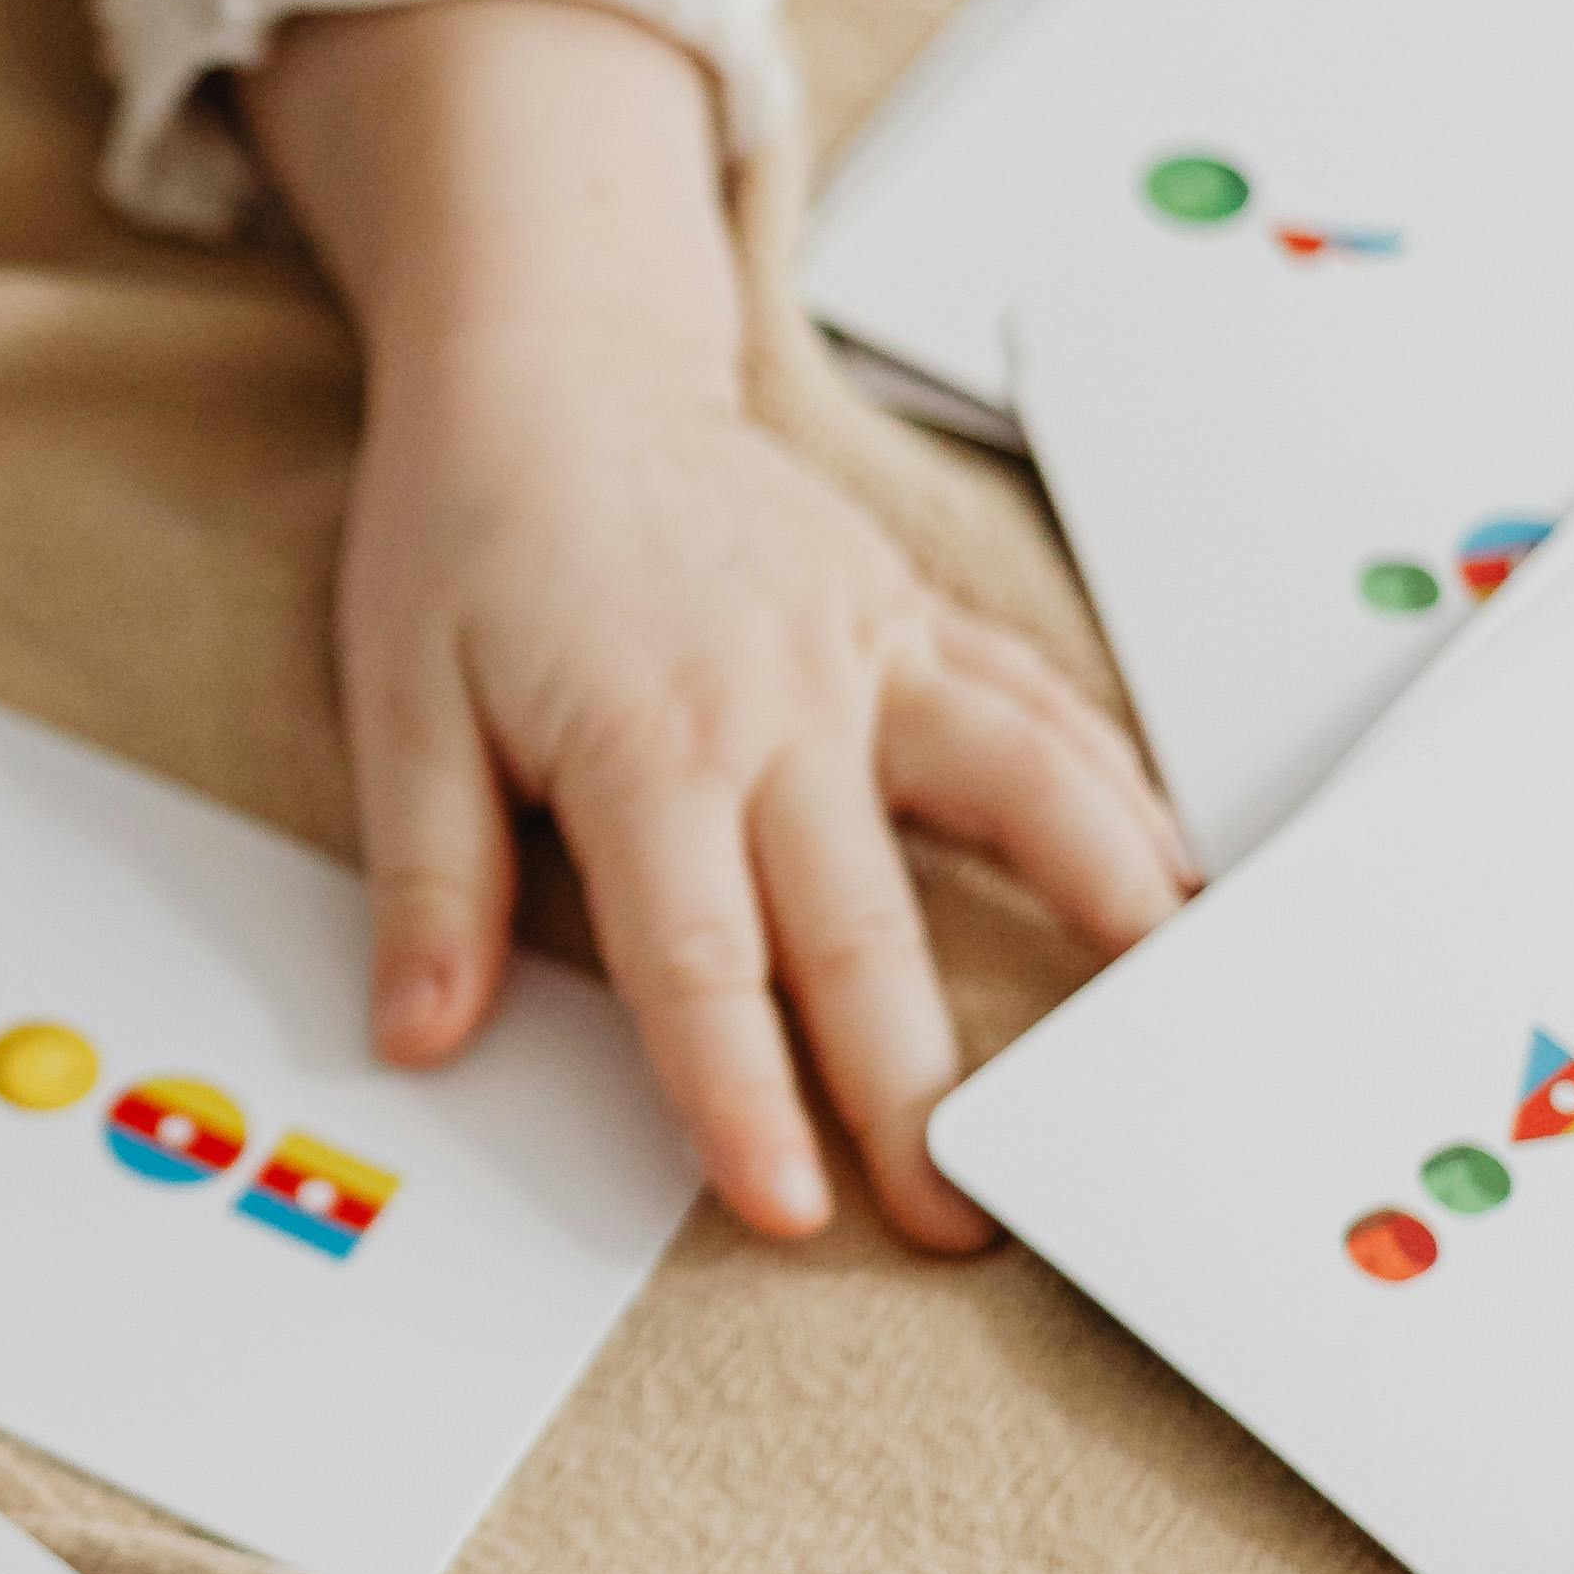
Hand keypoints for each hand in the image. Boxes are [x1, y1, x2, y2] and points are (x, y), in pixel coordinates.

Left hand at [332, 351, 1187, 1241]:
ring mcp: (865, 655)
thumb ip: (428, 879)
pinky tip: (1174, 876)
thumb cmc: (473, 529)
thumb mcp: (399, 699)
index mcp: (641, 739)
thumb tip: (419, 1032)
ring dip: (1096, 915)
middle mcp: (777, 703)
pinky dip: (1115, 793)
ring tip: (1160, 1031)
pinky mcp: (913, 620)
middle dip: (917, 1084)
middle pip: (862, 922)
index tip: (787, 1205)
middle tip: (964, 1211)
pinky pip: (1037, 710)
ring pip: (1015, 793)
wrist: (555, 362)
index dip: (743, 1093)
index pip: (698, 957)